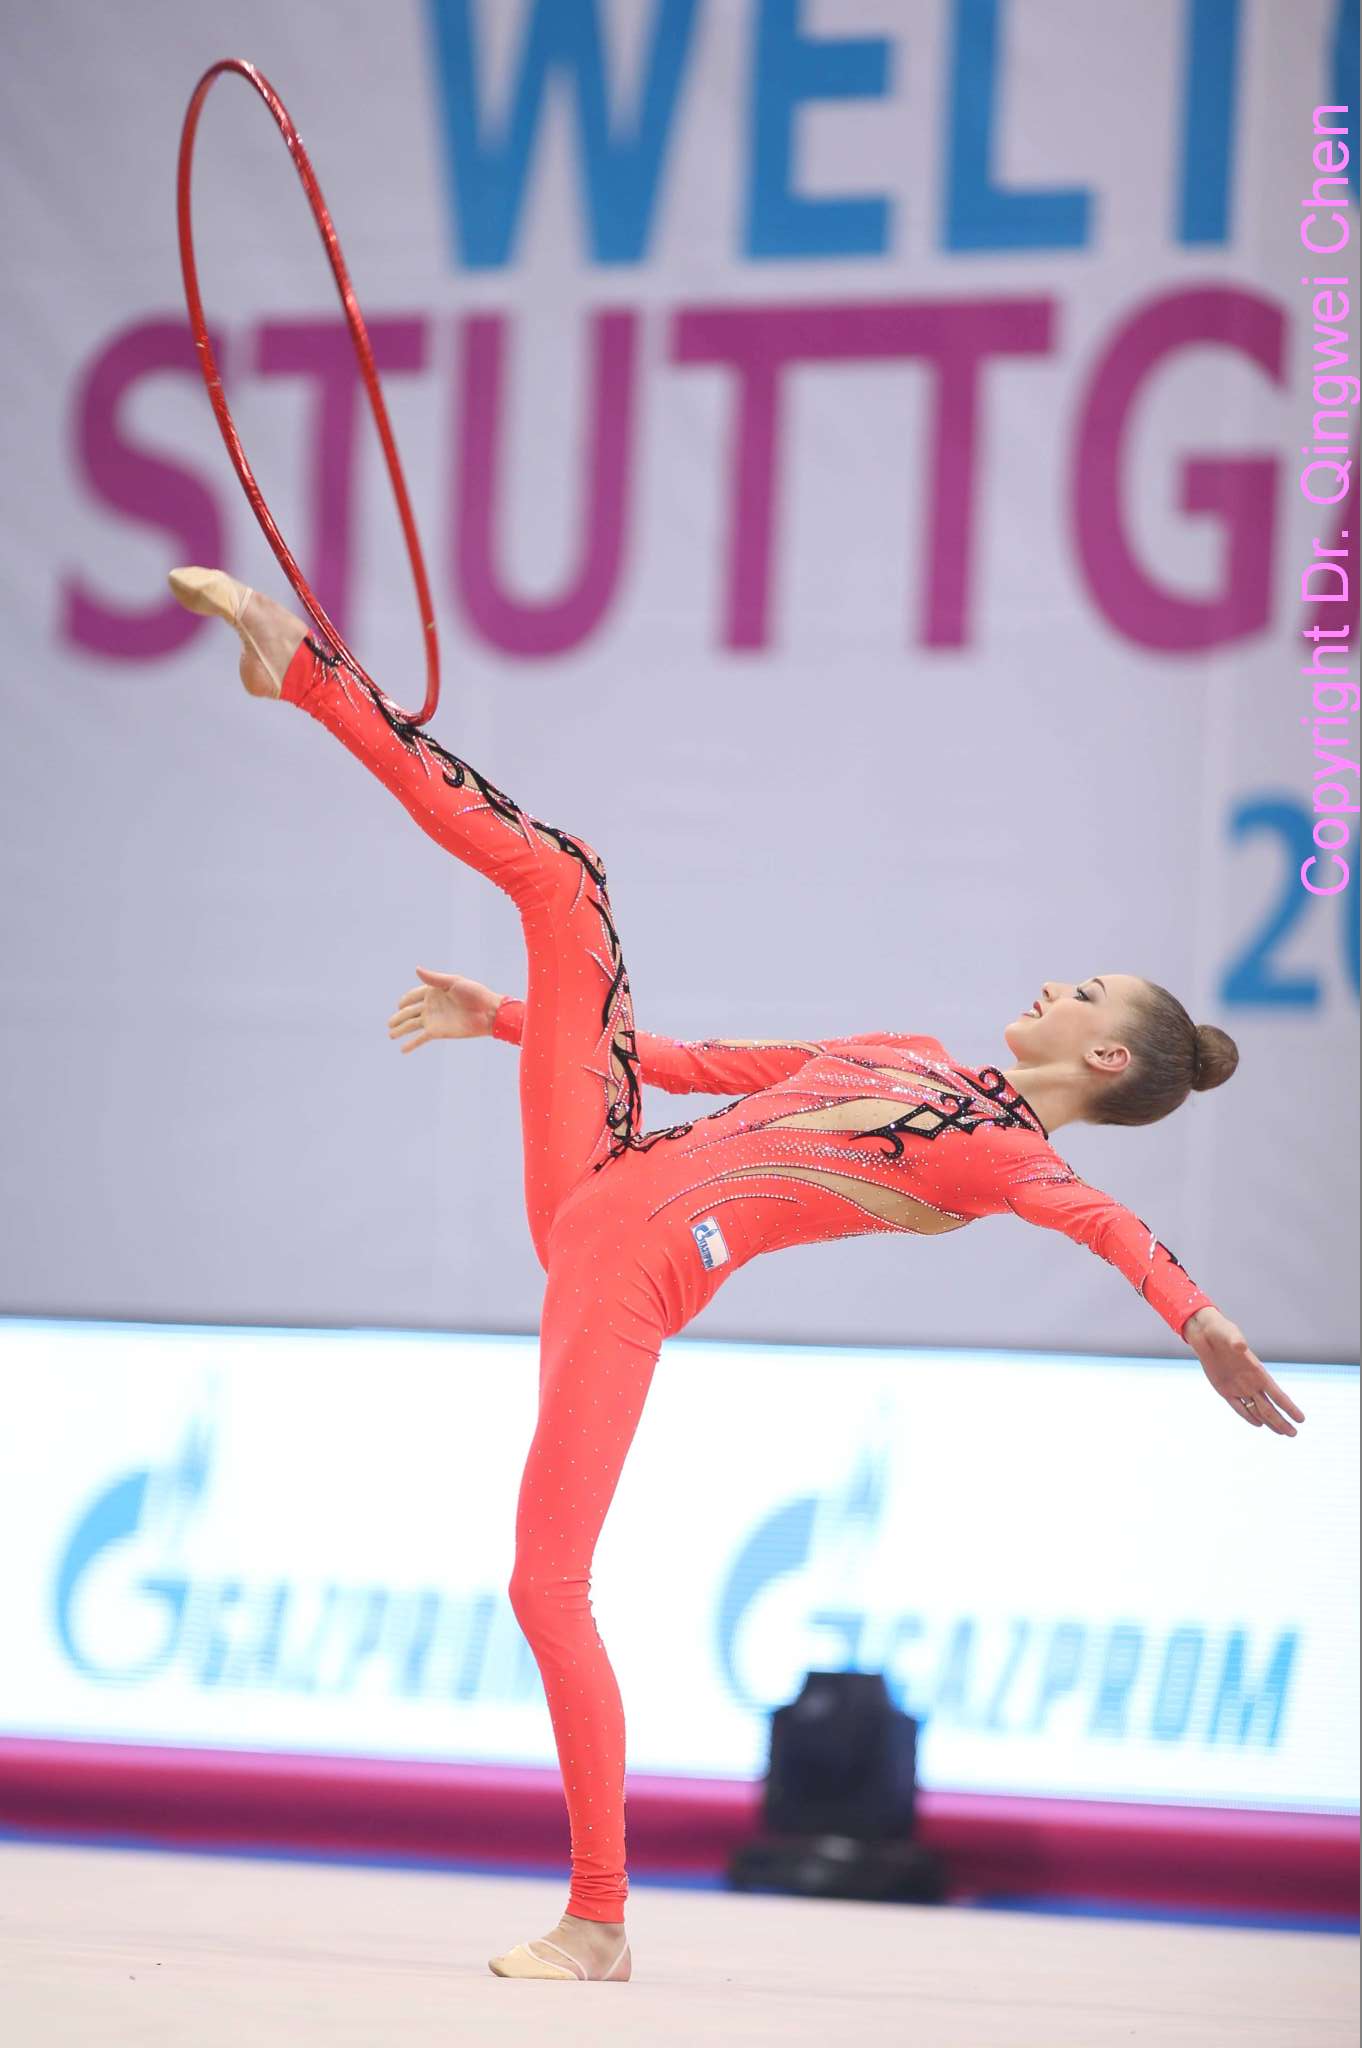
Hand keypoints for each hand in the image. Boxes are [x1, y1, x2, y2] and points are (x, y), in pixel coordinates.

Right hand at [387, 968, 499, 1054]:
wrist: (488, 1013)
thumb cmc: (474, 994)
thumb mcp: (454, 982)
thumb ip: (434, 978)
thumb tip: (416, 969)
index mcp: (434, 992)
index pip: (413, 995)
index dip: (405, 999)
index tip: (400, 1004)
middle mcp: (431, 1006)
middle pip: (409, 1012)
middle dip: (399, 1017)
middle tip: (389, 1023)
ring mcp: (433, 1020)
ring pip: (412, 1025)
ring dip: (401, 1030)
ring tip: (390, 1034)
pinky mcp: (438, 1032)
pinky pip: (421, 1038)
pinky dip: (412, 1044)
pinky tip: (403, 1050)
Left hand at [1184, 1307, 1304, 1436]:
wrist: (1207, 1335)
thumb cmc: (1223, 1332)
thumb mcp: (1230, 1334)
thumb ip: (1236, 1341)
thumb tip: (1240, 1346)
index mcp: (1258, 1372)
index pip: (1277, 1394)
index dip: (1289, 1408)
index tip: (1302, 1419)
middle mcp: (1251, 1382)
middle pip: (1269, 1407)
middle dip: (1282, 1421)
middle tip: (1294, 1434)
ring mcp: (1238, 1387)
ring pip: (1257, 1410)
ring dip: (1269, 1422)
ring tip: (1282, 1433)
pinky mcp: (1224, 1389)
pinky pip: (1238, 1406)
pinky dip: (1247, 1416)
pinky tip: (1258, 1424)